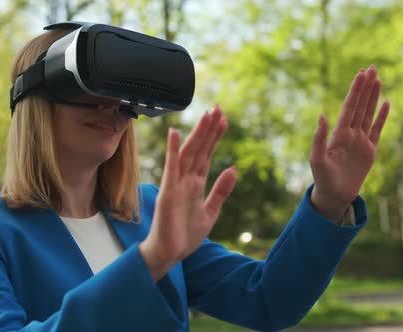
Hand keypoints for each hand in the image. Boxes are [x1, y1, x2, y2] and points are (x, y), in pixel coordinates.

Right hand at [140, 105, 237, 280]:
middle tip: (218, 108)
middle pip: (199, 149)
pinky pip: (171, 168)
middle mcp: (185, 180)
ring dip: (197, 134)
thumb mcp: (211, 212)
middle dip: (209, 129)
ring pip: (188, 154)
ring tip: (207, 115)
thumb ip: (221, 191)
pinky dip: (173, 151)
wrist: (169, 254)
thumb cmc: (185, 235)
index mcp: (196, 184)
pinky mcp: (168, 193)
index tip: (224, 119)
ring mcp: (175, 185)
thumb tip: (234, 169)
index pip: (207, 155)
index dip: (215, 137)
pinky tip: (175, 134)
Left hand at [309, 65, 389, 221]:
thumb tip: (322, 115)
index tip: (360, 74)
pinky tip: (385, 103)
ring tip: (377, 79)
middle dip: (365, 87)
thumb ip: (319, 138)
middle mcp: (349, 134)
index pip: (349, 107)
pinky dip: (381, 116)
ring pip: (368, 113)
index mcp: (338, 134)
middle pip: (359, 106)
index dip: (355, 91)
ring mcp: (360, 141)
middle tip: (371, 68)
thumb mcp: (317, 159)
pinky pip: (377, 130)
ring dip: (373, 97)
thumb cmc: (322, 178)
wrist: (334, 195)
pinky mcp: (370, 150)